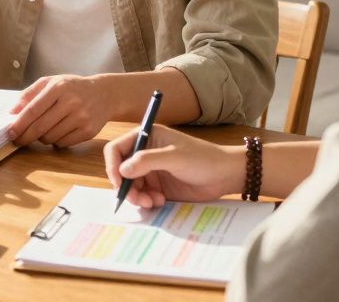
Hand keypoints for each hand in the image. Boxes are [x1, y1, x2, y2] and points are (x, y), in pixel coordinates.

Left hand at [7, 74, 113, 147]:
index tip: (10, 132)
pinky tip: (58, 132)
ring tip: (43, 130)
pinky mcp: (88, 131)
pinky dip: (55, 141)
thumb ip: (29, 94)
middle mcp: (71, 102)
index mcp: (59, 87)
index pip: (33, 110)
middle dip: (25, 136)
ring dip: (41, 138)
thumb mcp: (51, 82)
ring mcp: (81, 118)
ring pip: (50, 137)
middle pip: (40, 127)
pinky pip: (62, 143)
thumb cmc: (72, 88)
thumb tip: (11, 112)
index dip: (19, 124)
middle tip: (18, 140)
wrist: (105, 94)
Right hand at [103, 124, 241, 206]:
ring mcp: (151, 170)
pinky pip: (142, 195)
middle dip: (126, 186)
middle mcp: (145, 153)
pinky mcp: (158, 186)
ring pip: (130, 186)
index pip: (117, 149)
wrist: (225, 175)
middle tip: (136, 198)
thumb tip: (122, 171)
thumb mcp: (174, 157)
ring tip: (152, 202)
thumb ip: (146, 161)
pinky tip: (160, 201)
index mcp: (147, 137)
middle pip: (121, 171)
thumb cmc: (203, 159)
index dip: (113, 165)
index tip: (119, 182)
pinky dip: (146, 201)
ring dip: (137, 196)